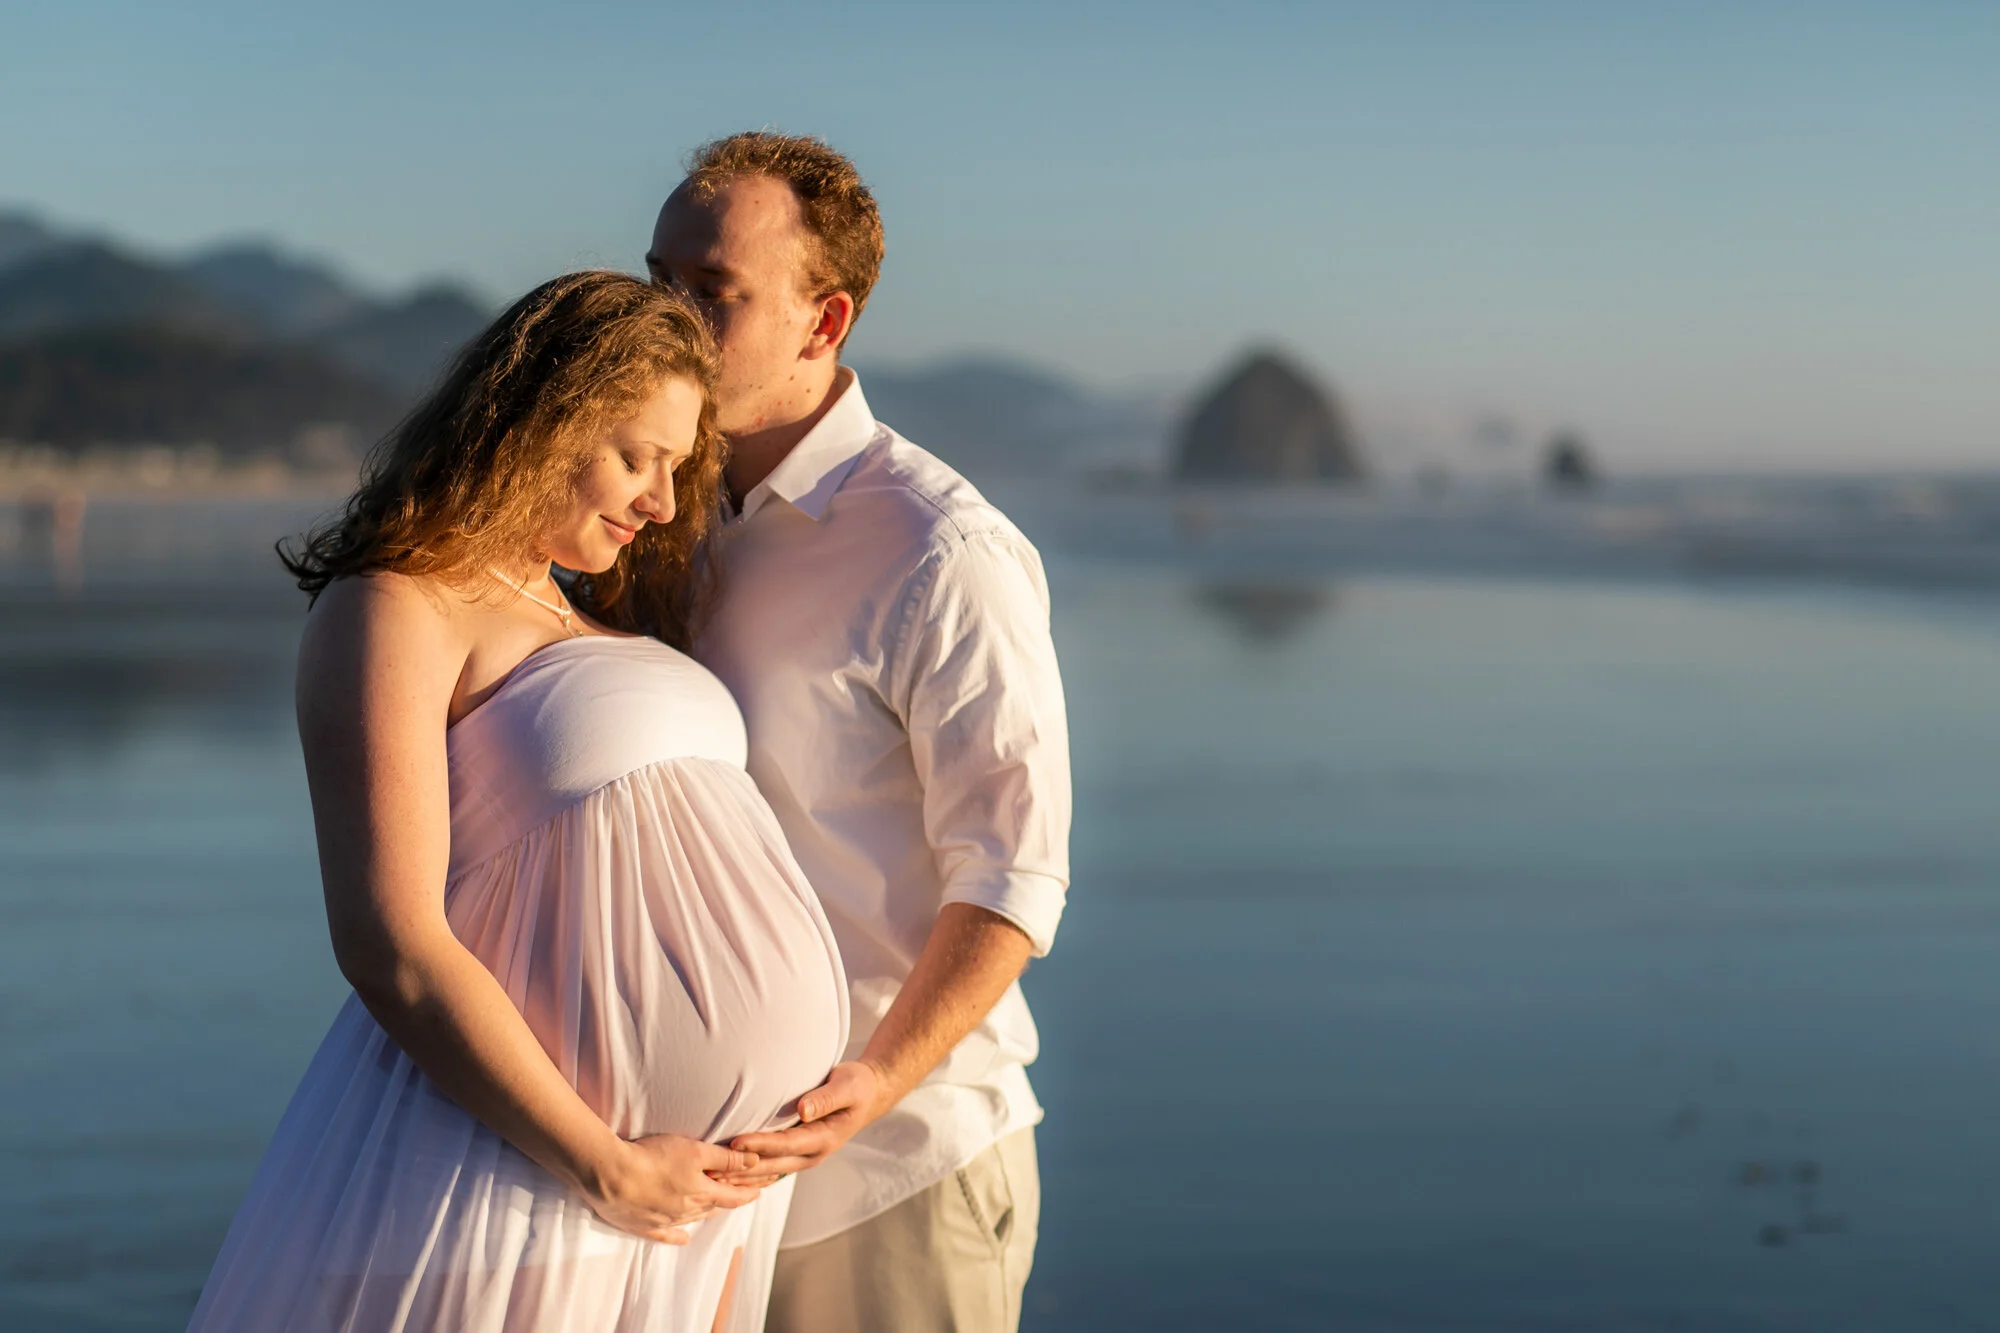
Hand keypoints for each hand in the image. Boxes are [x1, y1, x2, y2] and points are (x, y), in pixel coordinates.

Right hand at [582, 1134, 763, 1243]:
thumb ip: (725, 1158)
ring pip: (692, 1220)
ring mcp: (664, 1221)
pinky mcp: (642, 1226)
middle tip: (738, 1196)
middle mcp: (686, 1211)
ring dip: (705, 1214)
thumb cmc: (653, 1157)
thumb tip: (754, 1162)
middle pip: (713, 1208)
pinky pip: (665, 1235)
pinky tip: (683, 1238)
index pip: (732, 1197)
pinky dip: (677, 1236)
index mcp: (701, 1193)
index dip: (748, 1194)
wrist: (611, 1176)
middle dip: (728, 1201)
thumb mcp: (694, 1151)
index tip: (759, 1191)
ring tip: (714, 1208)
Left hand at [719, 1062, 886, 1185]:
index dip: (761, 1144)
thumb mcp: (847, 1086)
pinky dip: (751, 1173)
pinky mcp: (798, 1153)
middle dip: (743, 1168)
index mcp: (825, 1138)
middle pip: (772, 1165)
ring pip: (769, 1172)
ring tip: (713, 1177)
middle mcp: (813, 1153)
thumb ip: (825, 1098)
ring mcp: (805, 1156)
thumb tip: (803, 1110)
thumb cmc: (857, 1085)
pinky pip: (772, 1168)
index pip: (786, 1143)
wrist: (869, 1094)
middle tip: (713, 1168)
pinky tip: (731, 1175)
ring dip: (743, 1176)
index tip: (736, 1142)